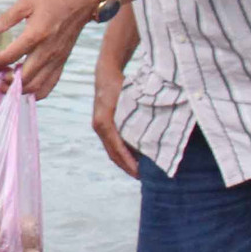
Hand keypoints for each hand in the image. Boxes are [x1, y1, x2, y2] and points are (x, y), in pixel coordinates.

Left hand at [0, 0, 98, 97]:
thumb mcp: (27, 2)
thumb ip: (5, 19)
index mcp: (36, 35)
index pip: (9, 57)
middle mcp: (47, 51)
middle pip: (23, 78)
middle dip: (4, 81)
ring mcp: (56, 59)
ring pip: (36, 86)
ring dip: (18, 89)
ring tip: (5, 83)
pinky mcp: (62, 62)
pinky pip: (49, 85)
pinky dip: (35, 91)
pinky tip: (24, 86)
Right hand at [92, 63, 138, 177]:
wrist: (106, 74)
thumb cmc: (120, 84)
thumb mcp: (129, 99)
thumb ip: (136, 117)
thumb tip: (150, 136)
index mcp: (104, 123)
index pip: (117, 149)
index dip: (128, 162)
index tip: (140, 173)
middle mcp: (100, 127)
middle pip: (113, 153)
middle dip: (126, 166)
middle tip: (141, 177)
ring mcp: (100, 126)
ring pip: (111, 150)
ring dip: (124, 160)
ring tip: (139, 170)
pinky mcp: (103, 124)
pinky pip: (112, 143)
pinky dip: (122, 151)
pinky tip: (134, 155)